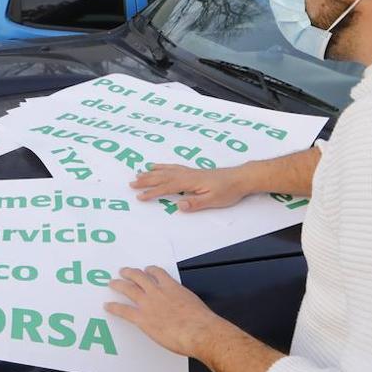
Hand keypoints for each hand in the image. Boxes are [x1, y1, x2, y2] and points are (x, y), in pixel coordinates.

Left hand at [105, 266, 221, 357]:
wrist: (198, 331)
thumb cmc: (201, 321)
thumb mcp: (194, 304)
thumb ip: (184, 303)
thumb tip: (184, 310)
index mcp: (172, 287)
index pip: (158, 273)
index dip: (150, 271)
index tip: (146, 270)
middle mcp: (158, 292)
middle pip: (139, 277)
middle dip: (130, 273)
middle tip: (123, 271)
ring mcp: (148, 304)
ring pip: (129, 289)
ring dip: (119, 284)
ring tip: (112, 283)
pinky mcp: (142, 318)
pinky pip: (124, 310)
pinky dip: (114, 307)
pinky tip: (108, 306)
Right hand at [129, 163, 249, 212]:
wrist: (240, 178)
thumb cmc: (228, 191)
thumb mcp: (213, 200)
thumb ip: (196, 202)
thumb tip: (178, 205)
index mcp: (189, 182)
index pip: (167, 187)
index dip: (152, 192)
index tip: (139, 196)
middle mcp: (187, 174)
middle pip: (162, 177)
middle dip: (146, 180)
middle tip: (131, 183)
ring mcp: (189, 172)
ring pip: (166, 171)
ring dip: (151, 173)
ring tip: (138, 174)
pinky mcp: (193, 171)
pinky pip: (173, 167)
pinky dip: (163, 166)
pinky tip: (158, 166)